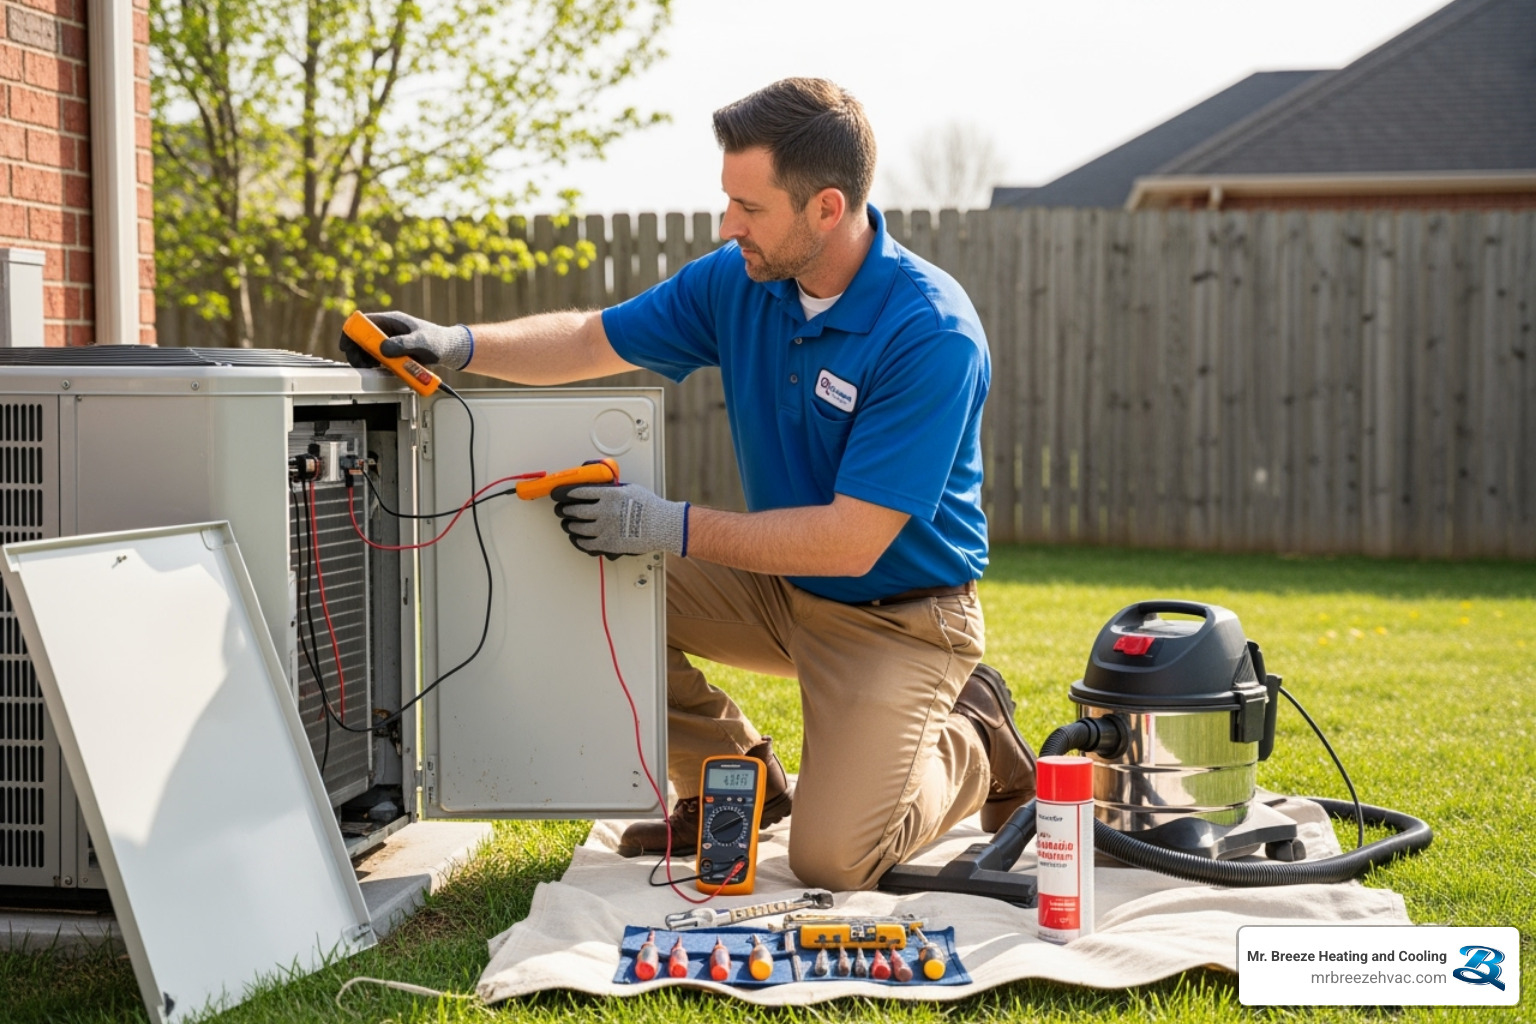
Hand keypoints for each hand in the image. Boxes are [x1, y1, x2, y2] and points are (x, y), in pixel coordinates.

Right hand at [338, 311, 472, 369]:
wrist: (449, 350)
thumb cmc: (438, 341)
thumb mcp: (421, 342)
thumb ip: (402, 344)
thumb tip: (383, 349)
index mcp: (391, 320)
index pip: (363, 322)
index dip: (351, 332)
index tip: (347, 346)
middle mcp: (387, 330)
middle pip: (361, 337)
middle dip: (356, 350)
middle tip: (359, 363)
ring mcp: (389, 342)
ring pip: (367, 349)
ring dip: (363, 359)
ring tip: (369, 367)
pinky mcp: (393, 353)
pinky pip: (377, 358)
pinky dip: (373, 364)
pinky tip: (377, 369)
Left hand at [550, 482, 689, 558]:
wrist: (662, 525)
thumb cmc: (650, 507)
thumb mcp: (630, 489)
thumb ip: (613, 489)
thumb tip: (601, 488)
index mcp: (608, 495)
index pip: (580, 492)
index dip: (568, 494)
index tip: (564, 495)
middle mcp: (604, 511)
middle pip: (575, 510)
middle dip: (565, 510)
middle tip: (562, 510)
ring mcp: (605, 528)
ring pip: (578, 527)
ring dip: (570, 525)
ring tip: (568, 524)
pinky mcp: (608, 543)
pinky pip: (587, 543)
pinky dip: (579, 540)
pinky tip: (577, 538)